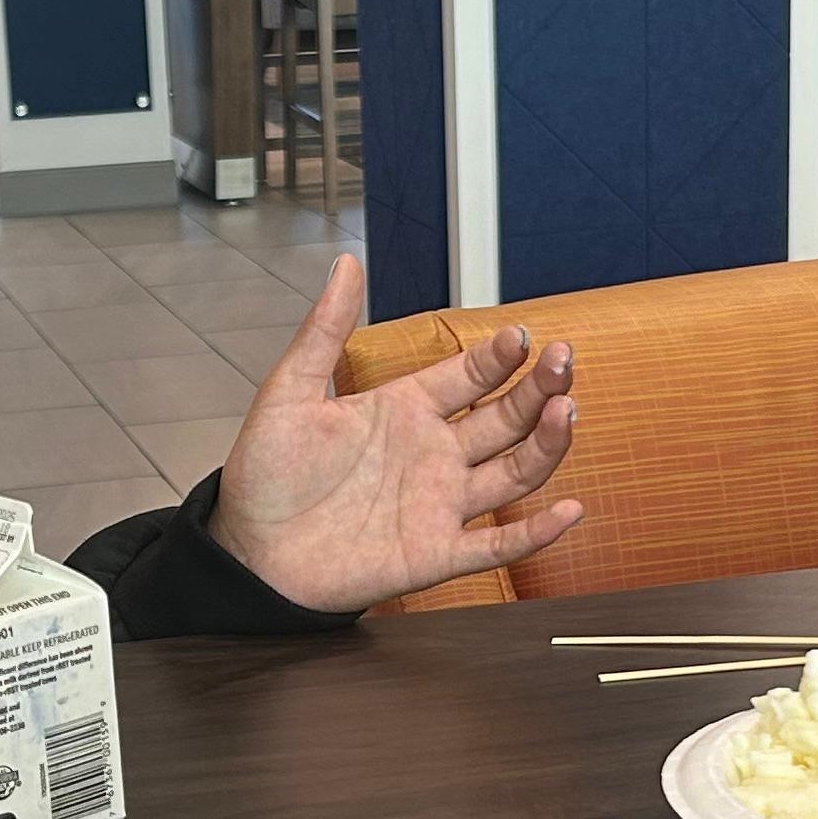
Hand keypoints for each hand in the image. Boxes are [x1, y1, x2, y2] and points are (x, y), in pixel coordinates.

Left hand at [208, 255, 583, 612]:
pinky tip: (569, 512)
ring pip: (515, 470)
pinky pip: (497, 544)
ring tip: (565, 411)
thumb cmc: (265, 477)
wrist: (248, 553)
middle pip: (507, 416)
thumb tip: (346, 265)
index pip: (470, 375)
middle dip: (540, 387)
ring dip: (547, 443)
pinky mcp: (435, 553)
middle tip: (562, 360)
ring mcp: (440, 504)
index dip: (499, 356)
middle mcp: (433, 454)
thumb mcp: (289, 392)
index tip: (521, 336)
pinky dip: (536, 533)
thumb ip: (323, 331)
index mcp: (404, 409)